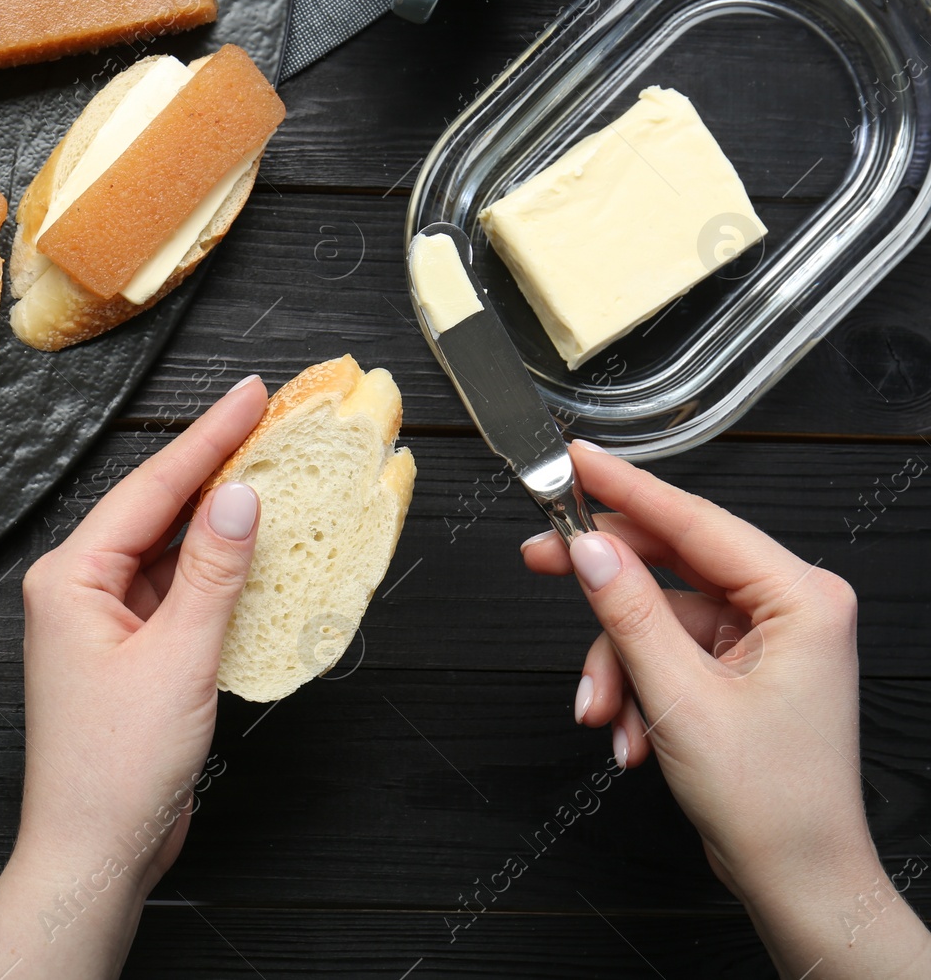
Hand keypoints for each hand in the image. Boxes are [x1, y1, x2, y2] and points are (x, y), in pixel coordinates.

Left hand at [0, 375, 266, 978]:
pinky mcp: (131, 652)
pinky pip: (177, 592)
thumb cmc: (114, 771)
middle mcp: (80, 590)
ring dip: (221, 520)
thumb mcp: (177, 660)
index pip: (151, 489)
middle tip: (270, 418)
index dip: (208, 438)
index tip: (251, 395)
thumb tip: (240, 499)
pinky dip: (217, 572)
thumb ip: (212, 574)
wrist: (93, 853)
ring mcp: (104, 622)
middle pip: (158, 510)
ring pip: (170, 550)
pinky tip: (256, 552)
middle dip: (216, 466)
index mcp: (71, 578)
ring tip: (275, 470)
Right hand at [522, 442, 930, 978]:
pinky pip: (666, 651)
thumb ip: (628, 611)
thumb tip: (587, 549)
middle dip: (604, 590)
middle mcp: (790, 606)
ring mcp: (765, 637)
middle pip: (671, 562)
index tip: (575, 460)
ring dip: (617, 666)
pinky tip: (630, 734)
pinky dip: (636, 688)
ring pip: (656, 616)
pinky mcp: (741, 666)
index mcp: (801, 597)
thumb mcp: (681, 698)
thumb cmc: (772, 801)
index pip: (695, 521)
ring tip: (602, 715)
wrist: (797, 879)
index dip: (626, 488)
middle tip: (538, 560)